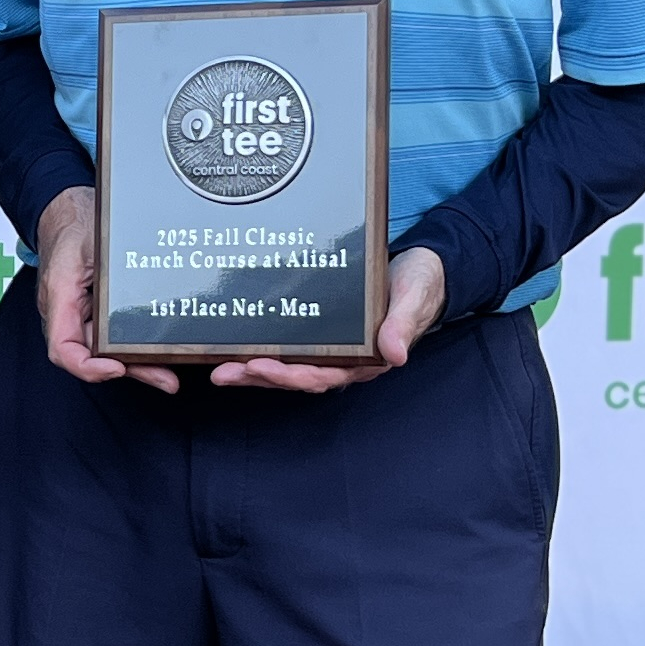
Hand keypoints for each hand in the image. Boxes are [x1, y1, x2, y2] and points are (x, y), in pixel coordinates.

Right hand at [35, 188, 175, 392]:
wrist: (68, 213)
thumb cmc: (76, 224)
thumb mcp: (96, 240)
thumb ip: (111, 270)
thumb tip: (138, 299)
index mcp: (60, 298)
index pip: (63, 348)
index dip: (88, 366)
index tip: (116, 366)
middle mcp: (68, 314)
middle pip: (92, 356)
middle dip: (129, 370)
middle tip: (163, 377)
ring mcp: (83, 315)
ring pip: (106, 350)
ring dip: (137, 364)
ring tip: (168, 374)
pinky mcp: (96, 313)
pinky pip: (113, 337)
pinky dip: (135, 348)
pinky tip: (160, 353)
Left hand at [209, 245, 448, 391]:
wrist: (424, 269)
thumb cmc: (420, 285)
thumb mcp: (414, 299)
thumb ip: (403, 325)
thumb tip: (395, 355)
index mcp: (367, 359)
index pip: (324, 375)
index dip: (291, 375)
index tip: (261, 367)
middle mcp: (346, 359)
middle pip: (297, 376)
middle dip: (259, 376)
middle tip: (224, 372)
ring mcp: (333, 347)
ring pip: (289, 365)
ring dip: (254, 369)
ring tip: (220, 367)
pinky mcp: (323, 331)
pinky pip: (291, 346)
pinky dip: (264, 349)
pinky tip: (237, 346)